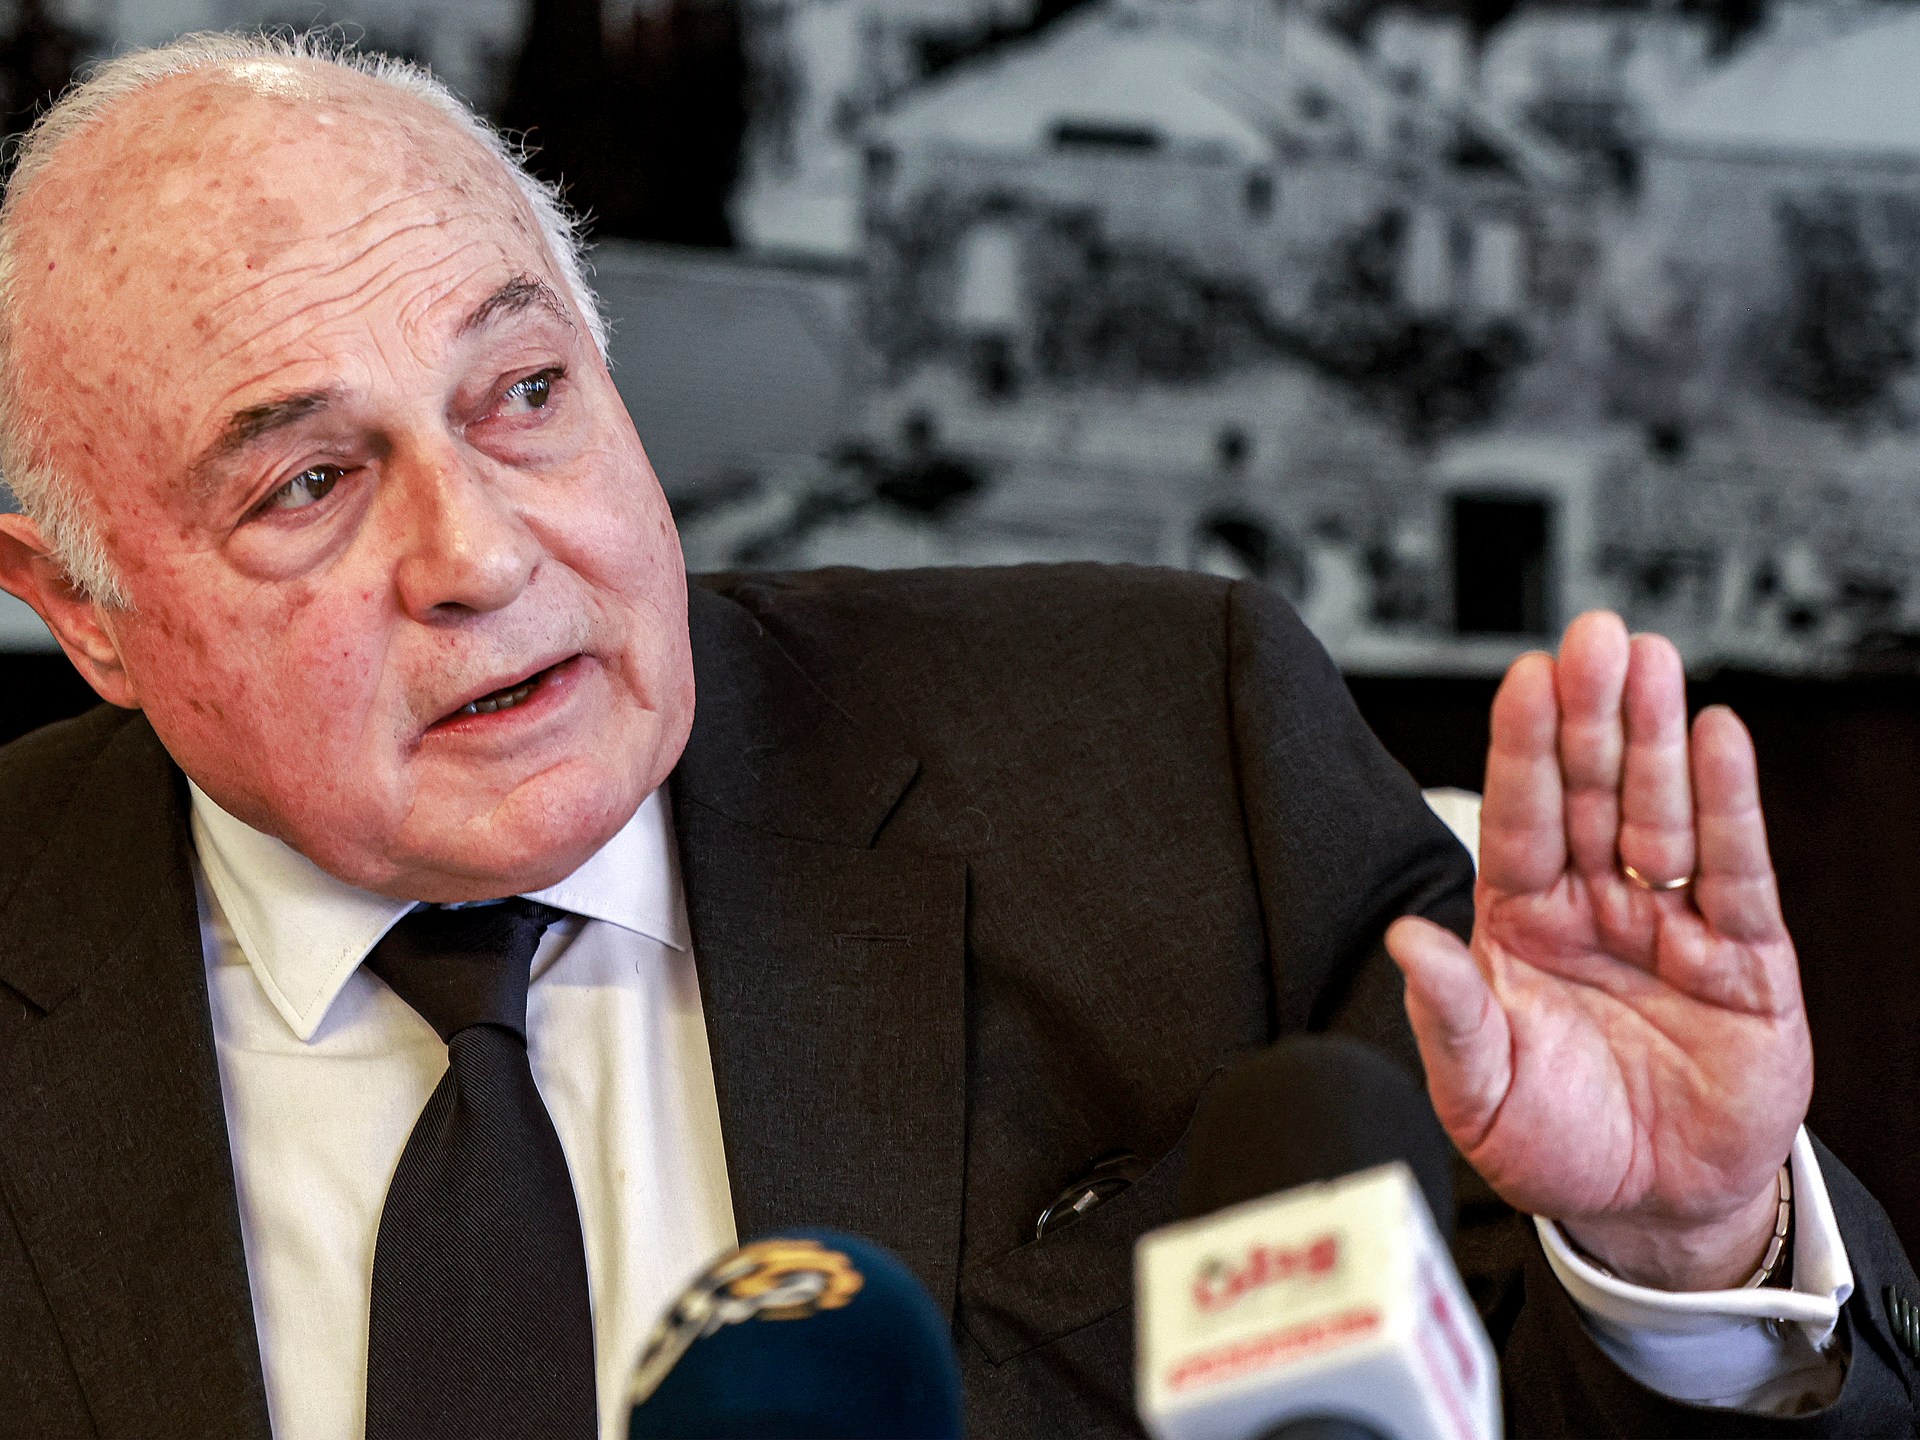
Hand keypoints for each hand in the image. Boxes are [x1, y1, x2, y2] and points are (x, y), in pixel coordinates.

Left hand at [1386, 612, 1810, 1290]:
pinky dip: (1730, 806)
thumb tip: (1408, 940)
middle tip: (1590, 635)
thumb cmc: (1553, 1141)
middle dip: (1591, 714)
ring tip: (1649, 658)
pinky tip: (1719, 739)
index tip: (1522, 678)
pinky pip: (1735, 872)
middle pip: (1592, 794)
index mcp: (1521, 924)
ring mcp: (1671, 925)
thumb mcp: (1478, 1092)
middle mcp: (1595, 907)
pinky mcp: (1745, 960)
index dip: (1522, 749)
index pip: (1519, 819)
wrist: (1648, 1207)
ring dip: (1657, 736)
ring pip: (1662, 814)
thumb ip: (1449, 1016)